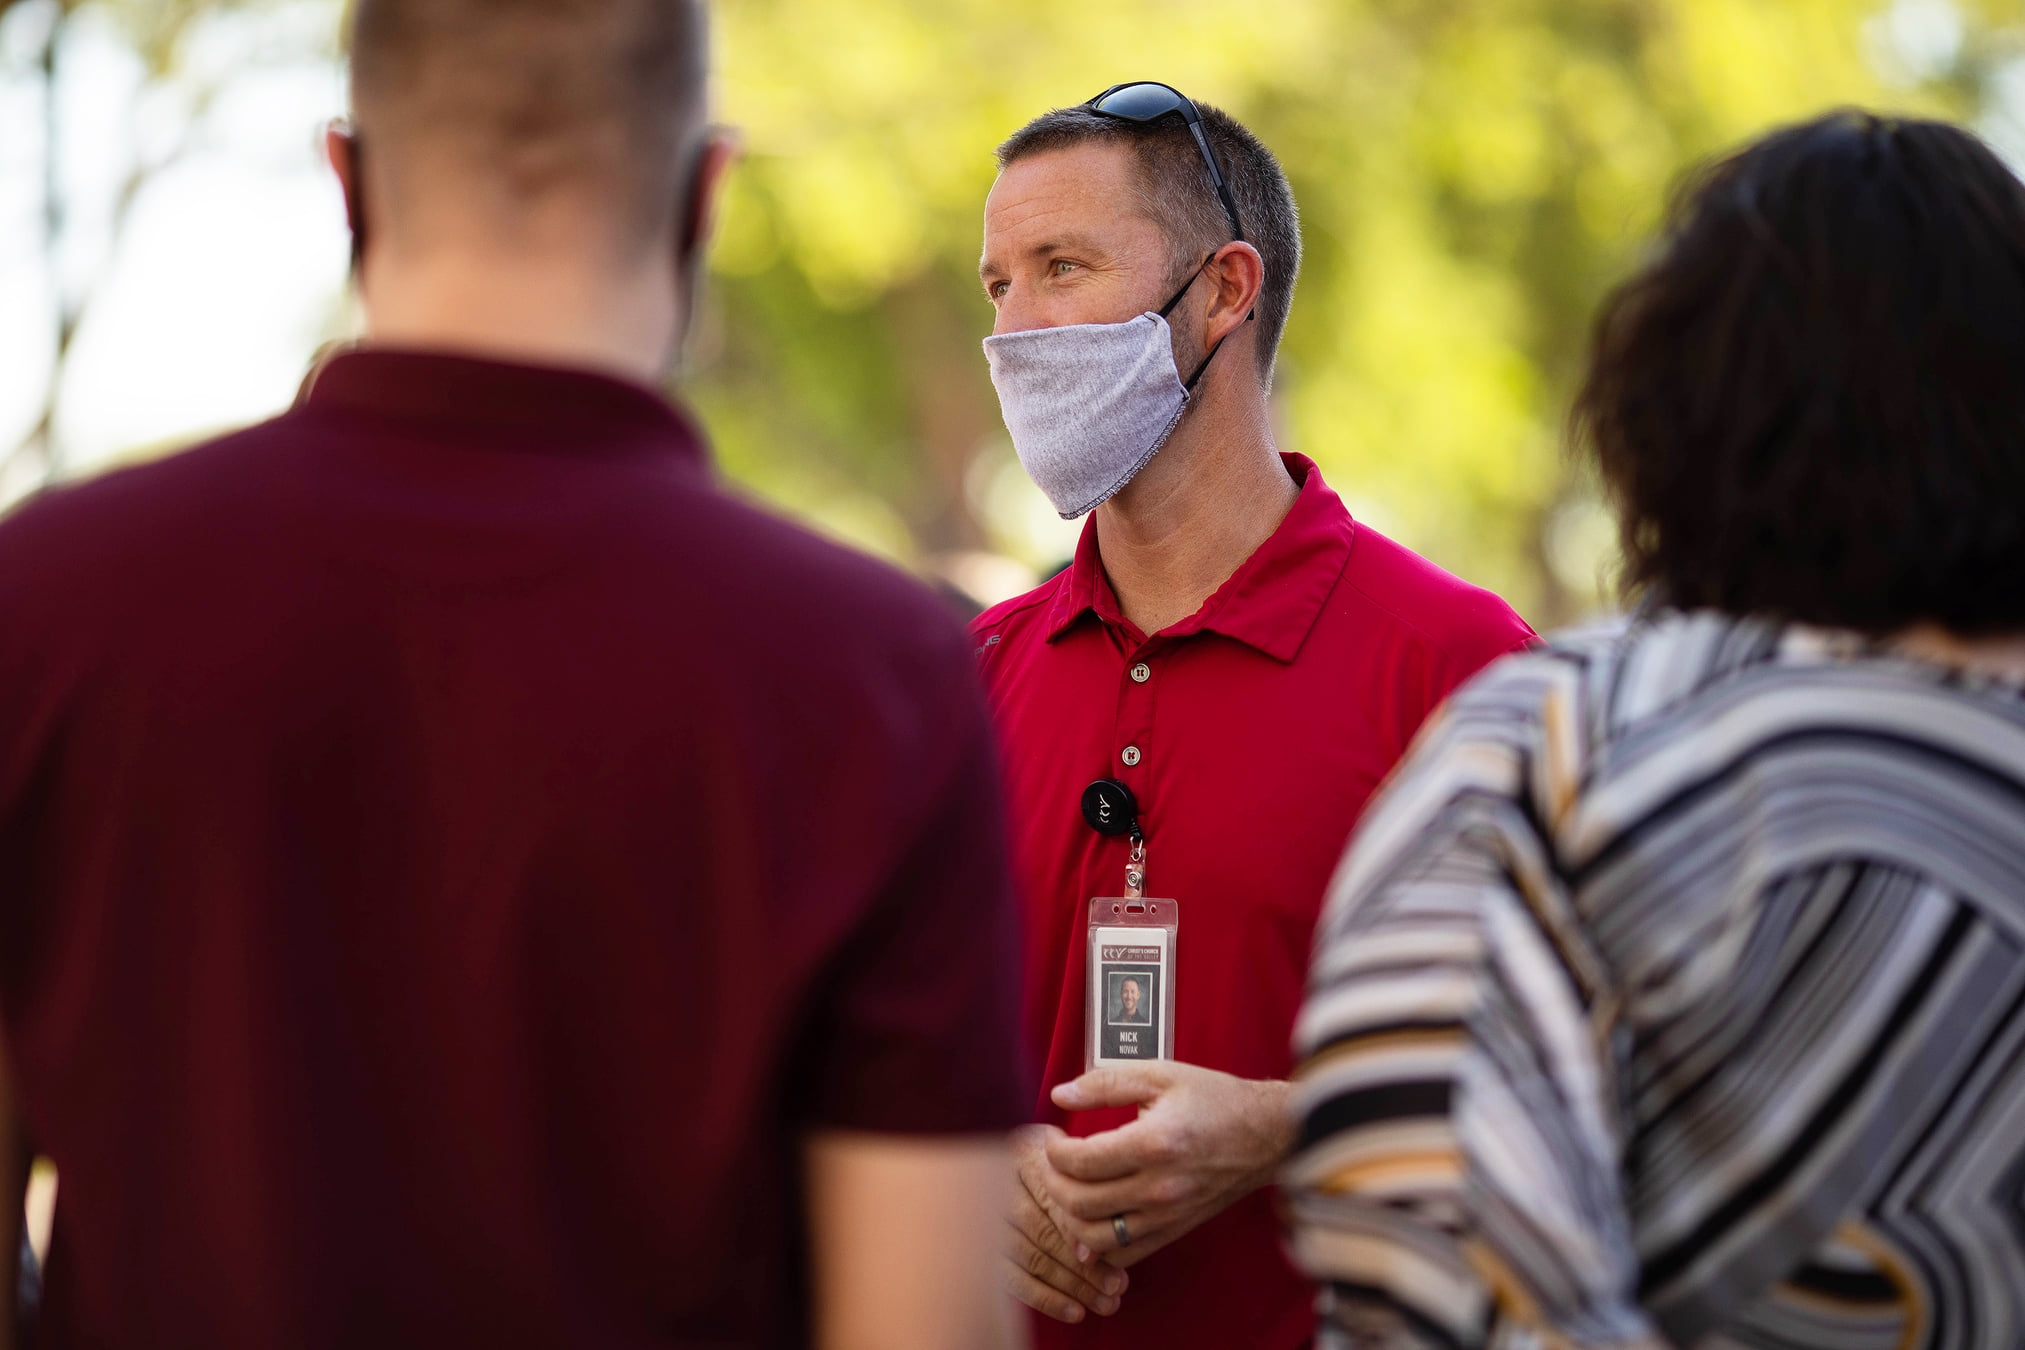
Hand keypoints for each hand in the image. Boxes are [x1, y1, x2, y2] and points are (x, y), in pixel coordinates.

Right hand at [999, 1126, 1129, 1323]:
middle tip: (1118, 1285)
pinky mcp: (979, 1250)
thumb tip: (1096, 1244)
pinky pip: (1012, 1279)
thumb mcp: (1069, 1156)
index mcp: (1021, 1151)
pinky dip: (1045, 1298)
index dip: (1079, 1227)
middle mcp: (994, 1182)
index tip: (1111, 1249)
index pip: (1052, 1196)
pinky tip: (1075, 1311)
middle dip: (1084, 1264)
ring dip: (1071, 1286)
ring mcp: (982, 1218)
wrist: (1009, 1160)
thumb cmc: (1056, 1160)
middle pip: (1041, 1232)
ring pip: (1030, 1259)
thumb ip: (1083, 1184)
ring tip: (1107, 1302)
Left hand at [1038, 1063, 1293, 1267]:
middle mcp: (1159, 1186)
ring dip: (1069, 1216)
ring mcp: (1167, 1214)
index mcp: (1154, 1143)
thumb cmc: (1215, 1099)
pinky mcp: (1174, 1229)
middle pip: (1079, 1203)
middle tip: (1050, 1162)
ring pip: (1095, 1238)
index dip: (1051, 1151)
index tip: (1051, 1136)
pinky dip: (1098, 1244)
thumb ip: (1105, 1082)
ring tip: (1067, 1188)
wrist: (1266, 1135)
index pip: (1079, 1162)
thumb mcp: (1160, 1074)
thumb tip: (1059, 1094)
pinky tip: (1091, 1219)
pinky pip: (1124, 1254)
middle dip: (1051, 1182)